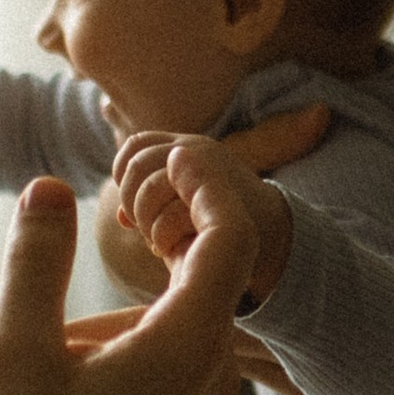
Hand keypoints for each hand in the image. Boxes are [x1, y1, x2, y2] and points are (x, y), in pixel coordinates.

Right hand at [0, 177, 250, 394]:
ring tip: (52, 351)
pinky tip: (75, 381)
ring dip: (127, 313)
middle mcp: (219, 374)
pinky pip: (180, 367)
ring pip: (183, 327)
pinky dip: (138, 348)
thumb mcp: (16, 352)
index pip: (229, 235)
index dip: (208, 183)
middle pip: (204, 277)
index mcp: (189, 344)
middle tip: (106, 223)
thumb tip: (48, 188)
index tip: (173, 152)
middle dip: (155, 245)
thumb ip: (36, 262)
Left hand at [112, 131, 291, 302]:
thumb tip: (120, 218)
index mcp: (184, 147)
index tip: (129, 206)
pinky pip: (171, 212)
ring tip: (154, 239)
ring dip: (143, 218)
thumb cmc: (223, 219)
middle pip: (137, 164)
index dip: (122, 174)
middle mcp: (193, 150)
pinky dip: (160, 234)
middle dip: (130, 200)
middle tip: (140, 228)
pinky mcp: (217, 196)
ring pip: (150, 186)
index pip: (135, 146)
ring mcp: (207, 170)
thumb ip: (154, 204)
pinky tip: (164, 249)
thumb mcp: (186, 202)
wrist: (273, 229)